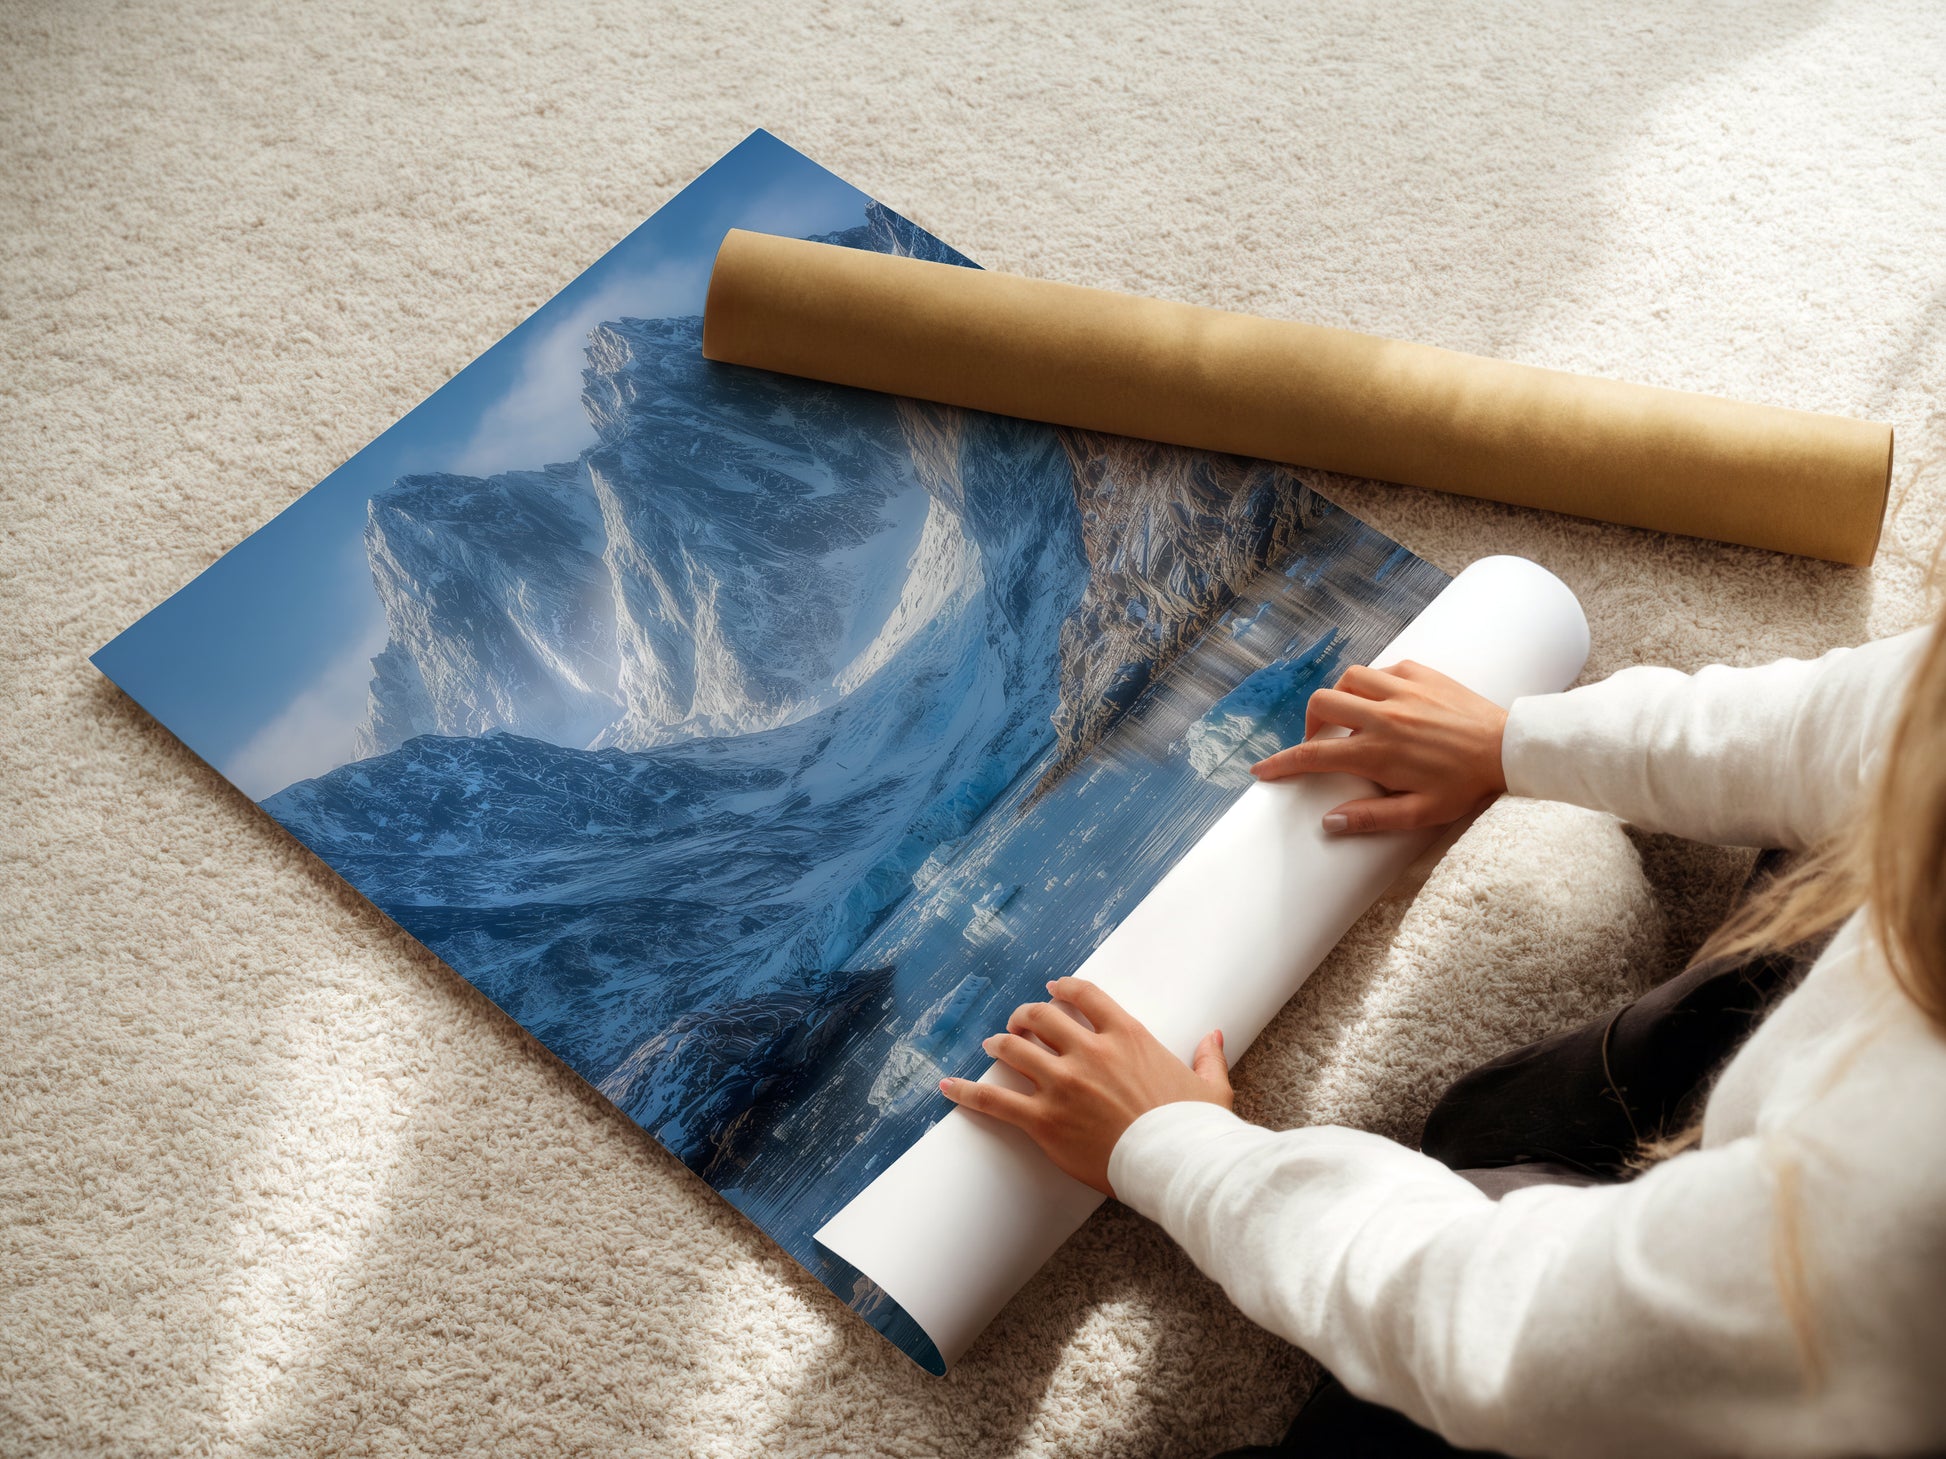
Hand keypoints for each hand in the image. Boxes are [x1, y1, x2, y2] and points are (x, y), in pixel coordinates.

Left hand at [938, 977, 1231, 1196]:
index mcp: (1127, 1036)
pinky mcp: (1044, 1120)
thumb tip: (1214, 1036)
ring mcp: (1063, 1084)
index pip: (1084, 995)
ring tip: (992, 1046)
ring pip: (1014, 1049)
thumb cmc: (1195, 1129)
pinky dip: (967, 1091)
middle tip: (1018, 1023)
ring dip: (1000, 1044)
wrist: (1177, 1165)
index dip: (1062, 989)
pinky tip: (947, 1086)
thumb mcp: (1210, 1087)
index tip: (1052, 990)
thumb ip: (1208, 1056)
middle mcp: (1090, 1052)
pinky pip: (995, 1100)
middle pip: (1041, 1017)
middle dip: (1025, 1016)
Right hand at [1250, 660, 1507, 834]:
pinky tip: (1385, 701)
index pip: (1314, 755)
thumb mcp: (1420, 813)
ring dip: (1340, 697)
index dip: (1281, 763)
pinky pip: (1383, 669)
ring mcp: (1402, 690)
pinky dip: (1374, 683)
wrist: (1509, 749)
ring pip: (1348, 678)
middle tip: (1320, 742)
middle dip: (1309, 723)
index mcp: (1378, 752)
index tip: (1261, 770)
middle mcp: (1383, 715)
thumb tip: (1329, 822)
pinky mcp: (1421, 673)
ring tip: (1350, 718)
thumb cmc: (1466, 785)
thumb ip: (1372, 818)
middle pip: (1322, 704)